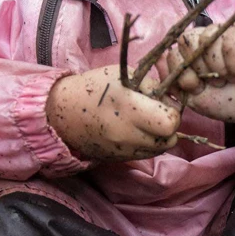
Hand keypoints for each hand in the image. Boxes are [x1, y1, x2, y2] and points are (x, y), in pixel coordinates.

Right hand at [46, 65, 181, 160]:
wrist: (62, 113)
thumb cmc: (94, 87)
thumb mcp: (123, 75)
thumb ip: (152, 86)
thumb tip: (171, 99)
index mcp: (129, 109)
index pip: (170, 122)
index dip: (172, 112)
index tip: (162, 103)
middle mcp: (128, 134)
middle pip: (170, 139)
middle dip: (169, 126)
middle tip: (157, 113)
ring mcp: (123, 150)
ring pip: (160, 149)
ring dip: (160, 136)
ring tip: (146, 121)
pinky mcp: (119, 159)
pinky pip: (146, 155)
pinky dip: (147, 144)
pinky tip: (136, 131)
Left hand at [162, 20, 234, 135]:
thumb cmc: (232, 101)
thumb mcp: (195, 97)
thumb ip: (175, 80)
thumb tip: (157, 58)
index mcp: (196, 49)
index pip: (175, 48)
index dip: (182, 70)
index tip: (197, 86)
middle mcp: (211, 36)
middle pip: (189, 41)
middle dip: (201, 69)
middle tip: (218, 81)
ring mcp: (230, 31)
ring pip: (210, 40)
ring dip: (222, 68)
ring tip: (234, 75)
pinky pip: (233, 40)